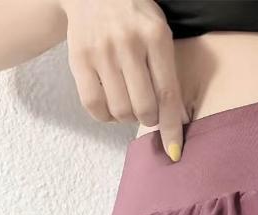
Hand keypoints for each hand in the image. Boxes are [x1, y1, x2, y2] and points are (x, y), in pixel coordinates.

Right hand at [59, 0, 187, 161]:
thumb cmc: (135, 18)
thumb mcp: (160, 35)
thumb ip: (169, 74)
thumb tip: (178, 120)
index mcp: (156, 37)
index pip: (167, 94)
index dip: (171, 128)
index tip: (174, 152)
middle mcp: (128, 43)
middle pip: (143, 108)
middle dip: (149, 119)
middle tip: (147, 109)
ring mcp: (101, 51)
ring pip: (120, 110)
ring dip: (127, 117)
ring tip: (128, 101)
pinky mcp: (79, 58)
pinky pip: (93, 105)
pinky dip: (105, 116)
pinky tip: (111, 106)